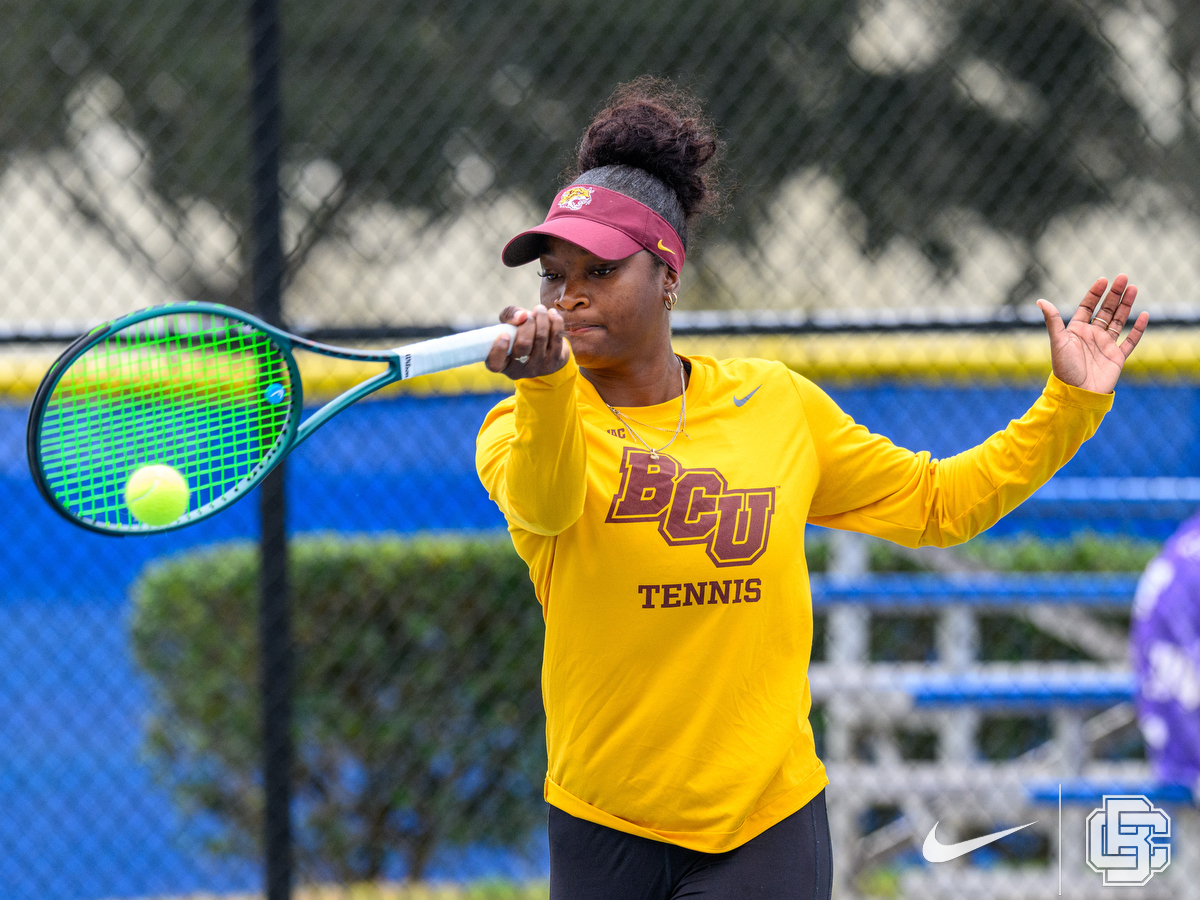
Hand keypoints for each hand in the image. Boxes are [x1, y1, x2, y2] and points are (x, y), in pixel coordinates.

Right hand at [485, 304, 569, 379]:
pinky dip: (555, 322)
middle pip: (523, 344)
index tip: (505, 333)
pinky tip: (552, 314)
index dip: (499, 349)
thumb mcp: (509, 324)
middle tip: (528, 315)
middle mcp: (519, 370)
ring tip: (540, 309)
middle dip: (527, 323)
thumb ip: (509, 315)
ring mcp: (537, 368)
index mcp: (502, 364)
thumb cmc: (520, 334)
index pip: (495, 364)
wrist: (545, 349)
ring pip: (541, 338)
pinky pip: (556, 338)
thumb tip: (522, 316)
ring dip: (541, 318)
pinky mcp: (554, 363)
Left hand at [1036, 274, 1148, 393]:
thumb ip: (1052, 320)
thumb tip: (1040, 300)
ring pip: (1119, 321)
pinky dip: (1137, 329)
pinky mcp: (1117, 357)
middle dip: (1114, 294)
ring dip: (1126, 305)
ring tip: (1133, 288)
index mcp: (1077, 331)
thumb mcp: (1058, 341)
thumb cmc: (1065, 368)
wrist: (1077, 393)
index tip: (1103, 280)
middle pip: (1106, 310)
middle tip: (1123, 278)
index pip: (1087, 307)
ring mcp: (1106, 345)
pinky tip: (1144, 315)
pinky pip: (1130, 340)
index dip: (1095, 293)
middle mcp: (1092, 336)